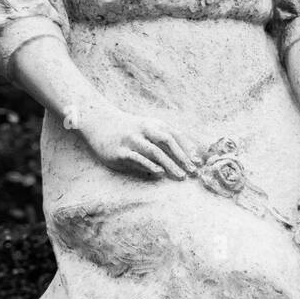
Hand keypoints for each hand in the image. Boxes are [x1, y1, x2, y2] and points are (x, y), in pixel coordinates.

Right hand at [78, 106, 200, 178]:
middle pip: (167, 141)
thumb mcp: (149, 127)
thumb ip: (166, 137)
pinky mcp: (119, 151)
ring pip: (154, 151)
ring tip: (181, 175)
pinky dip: (149, 165)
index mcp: (154, 124)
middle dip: (182, 157)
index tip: (198, 161)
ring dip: (170, 164)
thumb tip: (187, 155)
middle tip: (192, 172)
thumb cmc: (131, 128)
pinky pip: (137, 159)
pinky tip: (159, 173)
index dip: (188, 148)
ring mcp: (132, 139)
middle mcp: (144, 129)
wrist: (100, 122)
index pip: (175, 135)